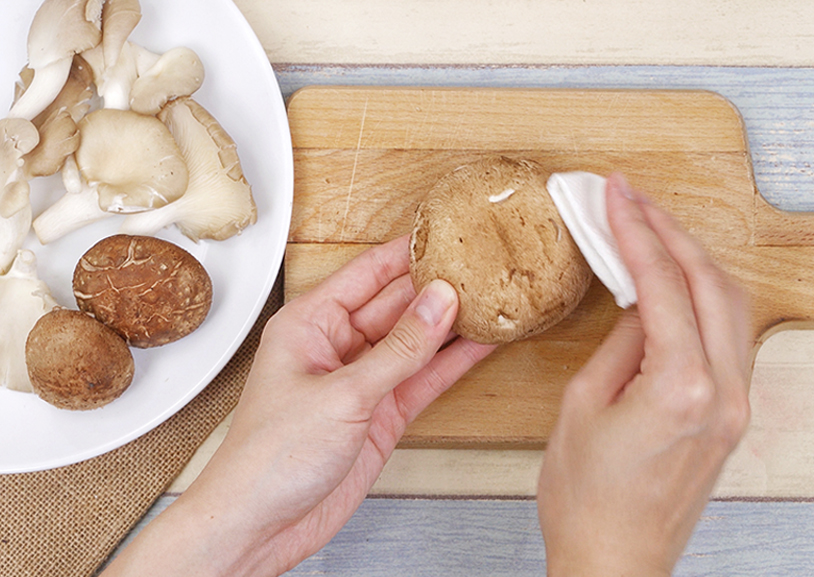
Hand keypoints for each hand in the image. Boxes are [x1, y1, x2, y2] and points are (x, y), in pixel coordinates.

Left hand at [103, 236, 495, 576]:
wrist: (261, 525)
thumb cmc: (268, 460)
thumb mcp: (342, 395)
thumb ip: (398, 350)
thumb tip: (438, 304)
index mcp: (310, 324)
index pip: (368, 273)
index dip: (408, 252)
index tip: (447, 233)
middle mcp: (336, 347)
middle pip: (397, 304)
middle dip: (437, 287)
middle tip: (482, 267)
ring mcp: (362, 381)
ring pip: (416, 341)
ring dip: (451, 324)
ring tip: (492, 298)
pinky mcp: (381, 414)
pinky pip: (423, 377)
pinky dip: (452, 363)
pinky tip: (480, 344)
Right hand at [537, 174, 751, 575]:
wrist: (615, 562)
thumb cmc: (588, 501)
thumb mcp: (583, 407)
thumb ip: (621, 343)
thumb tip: (641, 300)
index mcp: (682, 387)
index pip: (663, 284)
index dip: (636, 230)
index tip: (616, 195)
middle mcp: (724, 392)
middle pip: (712, 283)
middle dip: (671, 232)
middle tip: (634, 200)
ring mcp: (736, 405)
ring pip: (731, 306)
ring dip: (694, 261)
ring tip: (654, 230)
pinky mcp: (732, 415)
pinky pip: (729, 336)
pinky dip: (705, 298)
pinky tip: (677, 283)